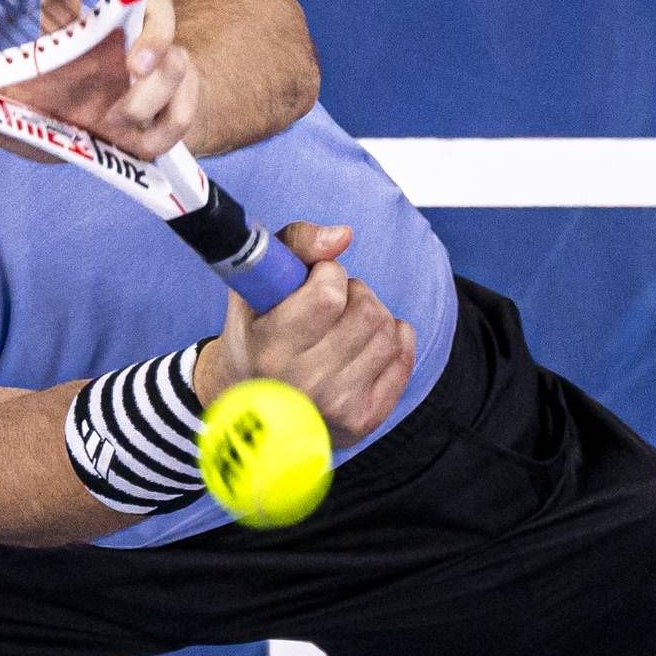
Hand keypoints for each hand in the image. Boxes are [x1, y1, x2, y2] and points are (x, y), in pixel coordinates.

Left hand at [0, 0, 200, 164]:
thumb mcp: (26, 126)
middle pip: (156, 10)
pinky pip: (189, 107)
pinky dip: (165, 131)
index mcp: (81, 39)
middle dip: (153, 36)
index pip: (69, 6)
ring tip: (121, 124)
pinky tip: (140, 146)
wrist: (120, 152)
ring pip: (178, 64)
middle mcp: (125, 41)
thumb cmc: (66, 122)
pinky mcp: (186, 98)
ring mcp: (162, 67)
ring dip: (150, 100)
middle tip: (134, 65)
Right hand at [192, 223, 418, 443]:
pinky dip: (392, 338)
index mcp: (269, 349)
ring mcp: (336, 407)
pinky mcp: (363, 419)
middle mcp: (303, 384)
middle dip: (353, 293)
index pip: (329, 295)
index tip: (313, 280)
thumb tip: (344, 235)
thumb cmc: (257, 327)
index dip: (328, 275)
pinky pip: (402, 356)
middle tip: (329, 305)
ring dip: (371, 315)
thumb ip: (297, 242)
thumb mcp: (258, 278)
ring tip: (342, 325)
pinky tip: (364, 343)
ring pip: (388, 331)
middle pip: (367, 311)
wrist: (253, 402)